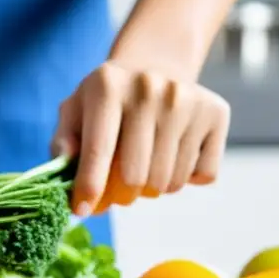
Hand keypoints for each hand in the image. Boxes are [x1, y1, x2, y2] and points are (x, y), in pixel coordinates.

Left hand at [51, 61, 229, 217]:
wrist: (156, 67)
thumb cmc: (108, 102)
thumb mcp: (75, 113)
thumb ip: (63, 144)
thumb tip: (66, 177)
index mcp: (107, 86)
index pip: (98, 151)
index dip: (89, 189)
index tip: (82, 210)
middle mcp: (149, 87)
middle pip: (135, 178)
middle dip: (122, 196)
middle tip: (119, 189)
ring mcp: (186, 99)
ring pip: (168, 182)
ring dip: (153, 189)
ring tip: (146, 167)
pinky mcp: (215, 113)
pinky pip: (202, 176)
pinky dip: (186, 179)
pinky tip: (174, 156)